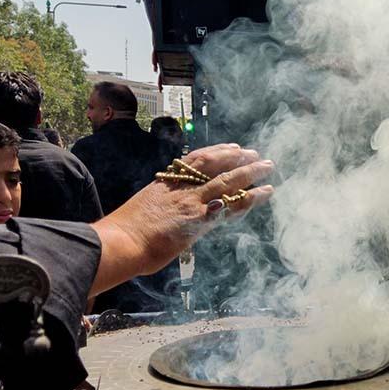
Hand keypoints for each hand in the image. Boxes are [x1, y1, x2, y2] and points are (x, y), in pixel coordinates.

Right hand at [90, 144, 273, 296]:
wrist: (120, 242)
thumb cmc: (125, 232)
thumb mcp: (145, 209)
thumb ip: (162, 206)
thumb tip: (173, 212)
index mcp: (166, 183)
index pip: (196, 160)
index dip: (218, 152)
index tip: (233, 147)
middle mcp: (182, 188)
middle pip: (215, 165)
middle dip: (238, 159)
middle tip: (256, 155)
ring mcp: (192, 202)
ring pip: (228, 181)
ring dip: (250, 172)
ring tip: (267, 166)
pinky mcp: (200, 218)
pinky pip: (231, 205)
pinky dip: (250, 198)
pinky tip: (264, 193)